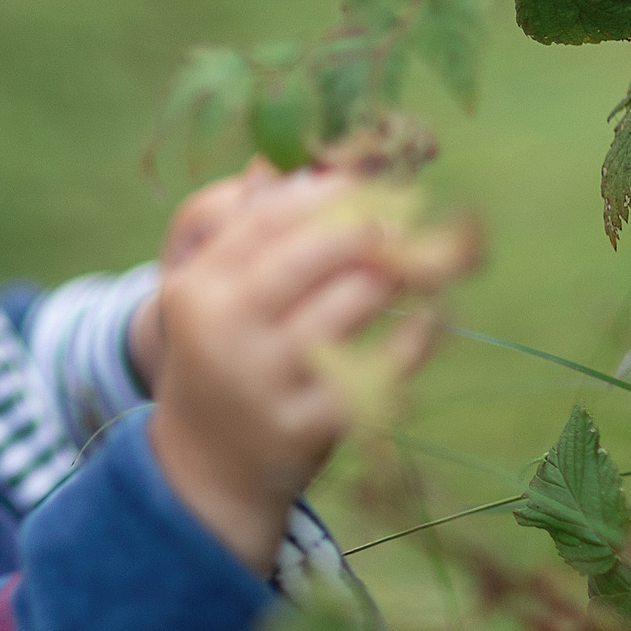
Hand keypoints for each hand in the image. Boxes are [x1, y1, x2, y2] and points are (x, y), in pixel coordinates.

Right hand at [144, 170, 444, 573]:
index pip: (269, 216)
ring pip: (353, 304)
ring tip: (422, 262)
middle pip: (314, 253)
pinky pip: (381, 368)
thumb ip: (254, 228)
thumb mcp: (215, 293)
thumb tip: (316, 162)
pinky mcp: (309, 427)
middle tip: (406, 216)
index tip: (371, 178)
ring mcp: (267, 383)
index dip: (329, 189)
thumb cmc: (225, 356)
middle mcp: (228, 332)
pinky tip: (431, 321)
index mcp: (199, 287)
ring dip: (397, 275)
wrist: (207, 468)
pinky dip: (416, 338)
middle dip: (370, 226)